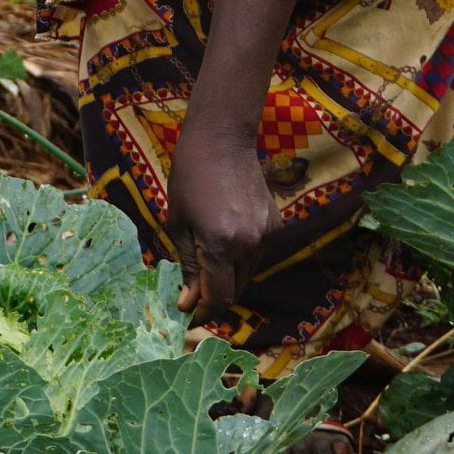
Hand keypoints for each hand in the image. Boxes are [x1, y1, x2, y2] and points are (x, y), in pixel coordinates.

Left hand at [165, 126, 279, 316]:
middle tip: (194, 294)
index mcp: (222, 245)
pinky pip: (257, 254)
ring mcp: (267, 234)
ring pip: (248, 274)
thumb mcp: (178, 222)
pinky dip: (241, 258)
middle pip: (236, 290)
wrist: (222, 139)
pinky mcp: (275, 223)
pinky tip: (225, 240)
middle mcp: (250, 244)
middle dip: (215, 297)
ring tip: (207, 264)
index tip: (189, 314)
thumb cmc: (189, 176)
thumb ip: (187, 265)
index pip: (218, 297)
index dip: (203, 311)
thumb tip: (188, 301)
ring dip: (228, 279)